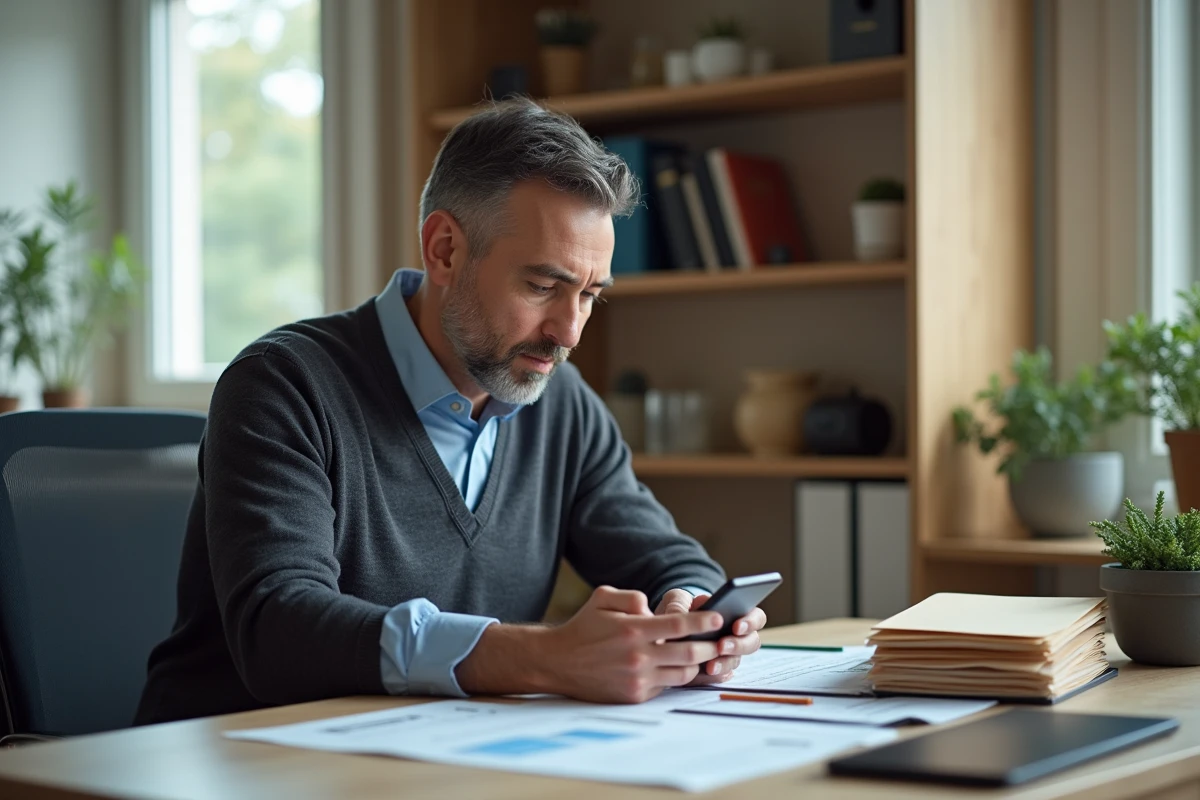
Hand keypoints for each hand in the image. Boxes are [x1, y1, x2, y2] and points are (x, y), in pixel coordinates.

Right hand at [537, 585, 724, 702]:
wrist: (557, 662)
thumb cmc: (583, 627)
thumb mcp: (603, 598)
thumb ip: (632, 597)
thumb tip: (654, 608)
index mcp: (633, 629)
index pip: (679, 625)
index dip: (703, 622)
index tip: (718, 618)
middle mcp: (638, 656)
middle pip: (690, 653)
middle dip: (710, 647)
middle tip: (722, 640)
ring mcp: (637, 679)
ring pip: (683, 674)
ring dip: (695, 664)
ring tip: (701, 654)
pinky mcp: (634, 696)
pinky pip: (665, 686)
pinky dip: (673, 676)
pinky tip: (676, 667)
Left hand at [655, 589, 765, 684]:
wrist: (666, 630)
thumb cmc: (678, 609)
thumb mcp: (675, 600)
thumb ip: (678, 603)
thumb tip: (677, 615)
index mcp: (735, 612)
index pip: (756, 617)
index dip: (751, 622)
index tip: (736, 626)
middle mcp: (736, 635)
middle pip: (751, 643)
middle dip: (738, 645)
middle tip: (721, 646)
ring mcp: (727, 654)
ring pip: (735, 661)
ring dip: (725, 663)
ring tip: (710, 666)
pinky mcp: (715, 670)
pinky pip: (721, 676)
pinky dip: (713, 675)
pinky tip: (704, 673)